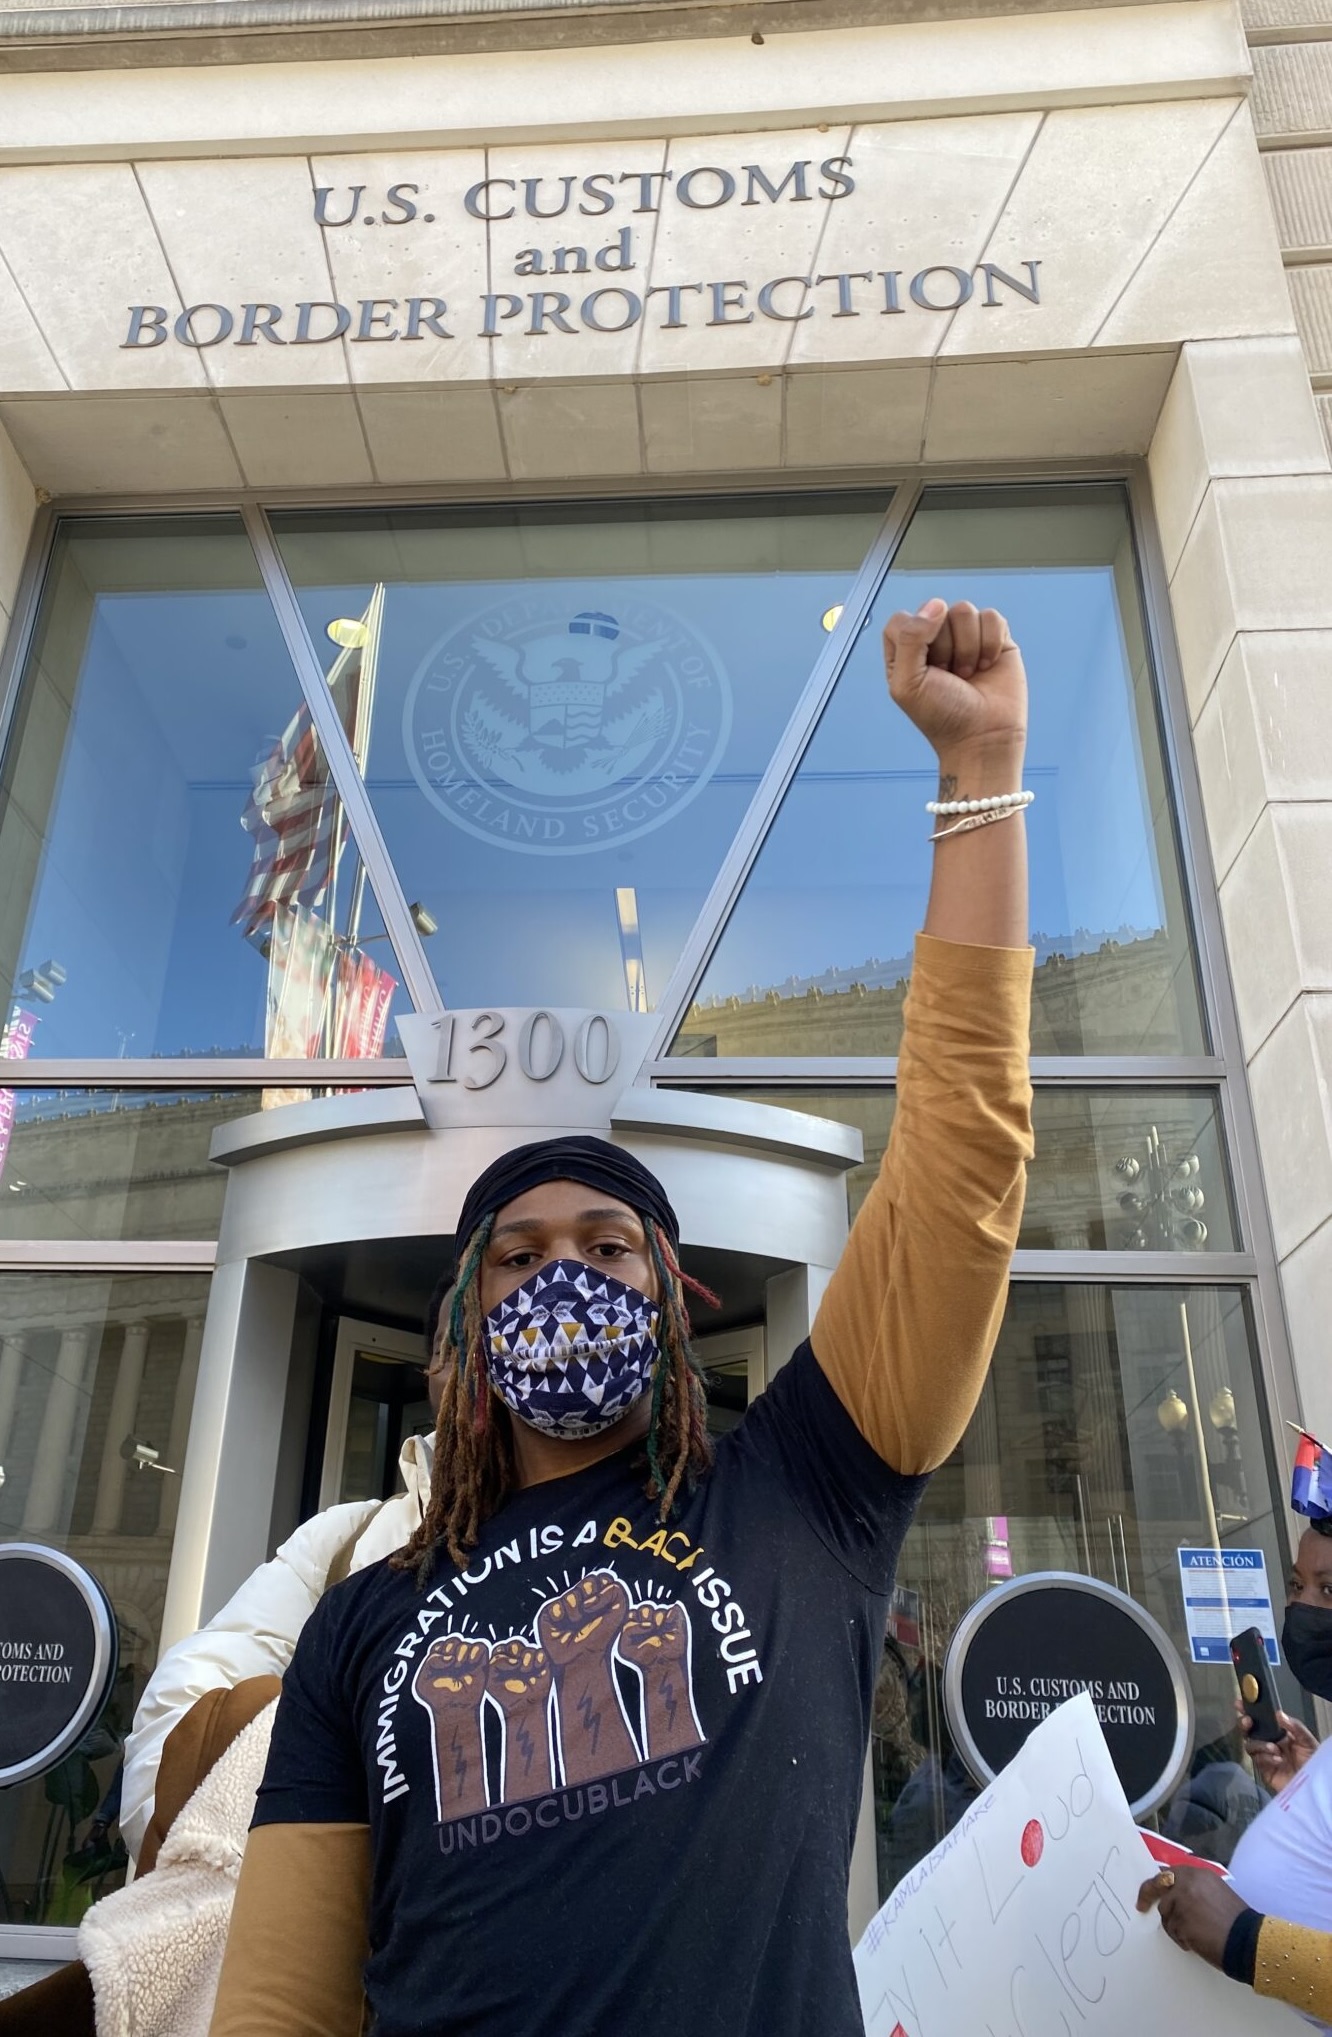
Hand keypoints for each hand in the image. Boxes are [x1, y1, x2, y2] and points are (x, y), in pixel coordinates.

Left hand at [883, 599, 1026, 775]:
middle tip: (948, 677)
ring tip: (968, 674)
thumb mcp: (907, 683)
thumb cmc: (942, 717)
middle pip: (936, 611)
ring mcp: (966, 637)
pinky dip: (990, 643)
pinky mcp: (995, 638)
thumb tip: (936, 605)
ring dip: (968, 647)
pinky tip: (986, 666)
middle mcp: (935, 640)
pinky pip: (991, 617)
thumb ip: (910, 638)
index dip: (915, 637)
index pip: (903, 619)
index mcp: (906, 651)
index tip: (925, 666)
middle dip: (944, 647)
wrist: (983, 737)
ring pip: (964, 610)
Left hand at [1137, 1864, 1246, 1969]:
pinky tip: (1196, 1942)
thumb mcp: (1215, 1893)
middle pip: (1157, 1885)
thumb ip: (1194, 1889)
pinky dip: (1181, 1939)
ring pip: (1165, 1914)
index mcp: (1198, 1874)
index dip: (1158, 1882)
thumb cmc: (1234, 1920)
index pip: (1169, 1873)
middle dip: (1147, 1894)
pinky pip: (1173, 1931)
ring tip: (1193, 1934)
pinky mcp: (1180, 1922)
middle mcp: (1187, 1883)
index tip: (1150, 1890)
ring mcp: (1182, 1902)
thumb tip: (1173, 1893)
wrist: (1247, 1941)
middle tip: (1141, 1905)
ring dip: (1174, 1925)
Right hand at [1236, 1699, 1317, 1791]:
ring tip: (1274, 1748)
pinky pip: (1257, 1760)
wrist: (1313, 1784)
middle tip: (1248, 1722)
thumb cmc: (1312, 1761)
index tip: (1240, 1704)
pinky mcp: (1264, 1770)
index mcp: (1278, 1733)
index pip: (1261, 1720)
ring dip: (1260, 1744)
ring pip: (1250, 1745)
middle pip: (1248, 1731)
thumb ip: (1295, 1727)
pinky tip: (1277, 1760)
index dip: (1249, 1711)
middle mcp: (1269, 1743)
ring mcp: (1265, 1756)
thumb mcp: (1307, 1741)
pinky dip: (1266, 1758)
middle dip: (1244, 1724)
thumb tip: (1278, 1714)